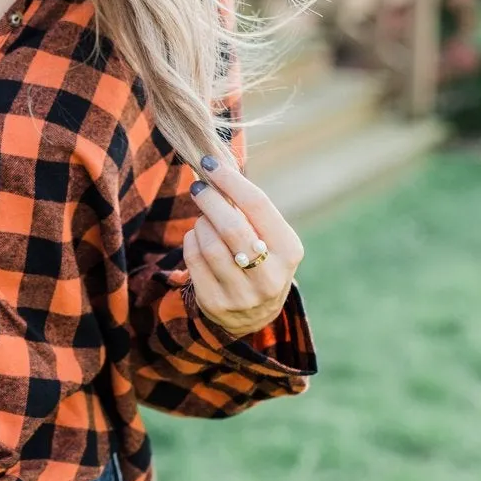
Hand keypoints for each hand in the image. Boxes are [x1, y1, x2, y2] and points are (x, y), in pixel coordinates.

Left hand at [171, 157, 303, 339]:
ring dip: (201, 223)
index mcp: (289, 251)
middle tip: (198, 187)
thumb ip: (250, 210)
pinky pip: (194, 260)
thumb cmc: (261, 260)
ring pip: (210, 244)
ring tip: (204, 219)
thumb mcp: (270, 238)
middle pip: (232, 227)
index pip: (258, 206)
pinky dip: (191, 240)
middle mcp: (270, 276)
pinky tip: (197, 237)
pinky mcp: (216, 303)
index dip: (231, 181)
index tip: (211, 165)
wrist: (253, 315)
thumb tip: (216, 168)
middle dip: (210, 200)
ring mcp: (242, 294)